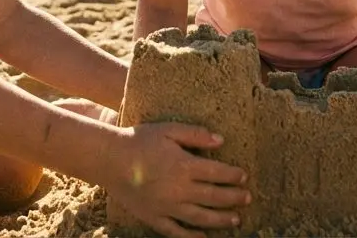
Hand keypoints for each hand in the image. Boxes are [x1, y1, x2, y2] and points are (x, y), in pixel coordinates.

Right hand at [104, 123, 249, 237]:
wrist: (109, 159)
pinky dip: (193, 237)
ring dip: (221, 219)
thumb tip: (221, 140)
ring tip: (235, 219)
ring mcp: (167, 207)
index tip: (244, 176)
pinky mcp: (154, 218)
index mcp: (185, 166)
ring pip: (201, 218)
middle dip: (234, 198)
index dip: (234, 175)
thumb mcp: (169, 130)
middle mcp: (180, 190)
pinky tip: (205, 237)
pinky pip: (177, 232)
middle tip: (247, 198)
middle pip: (214, 197)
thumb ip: (195, 134)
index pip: (218, 173)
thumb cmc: (139, 140)